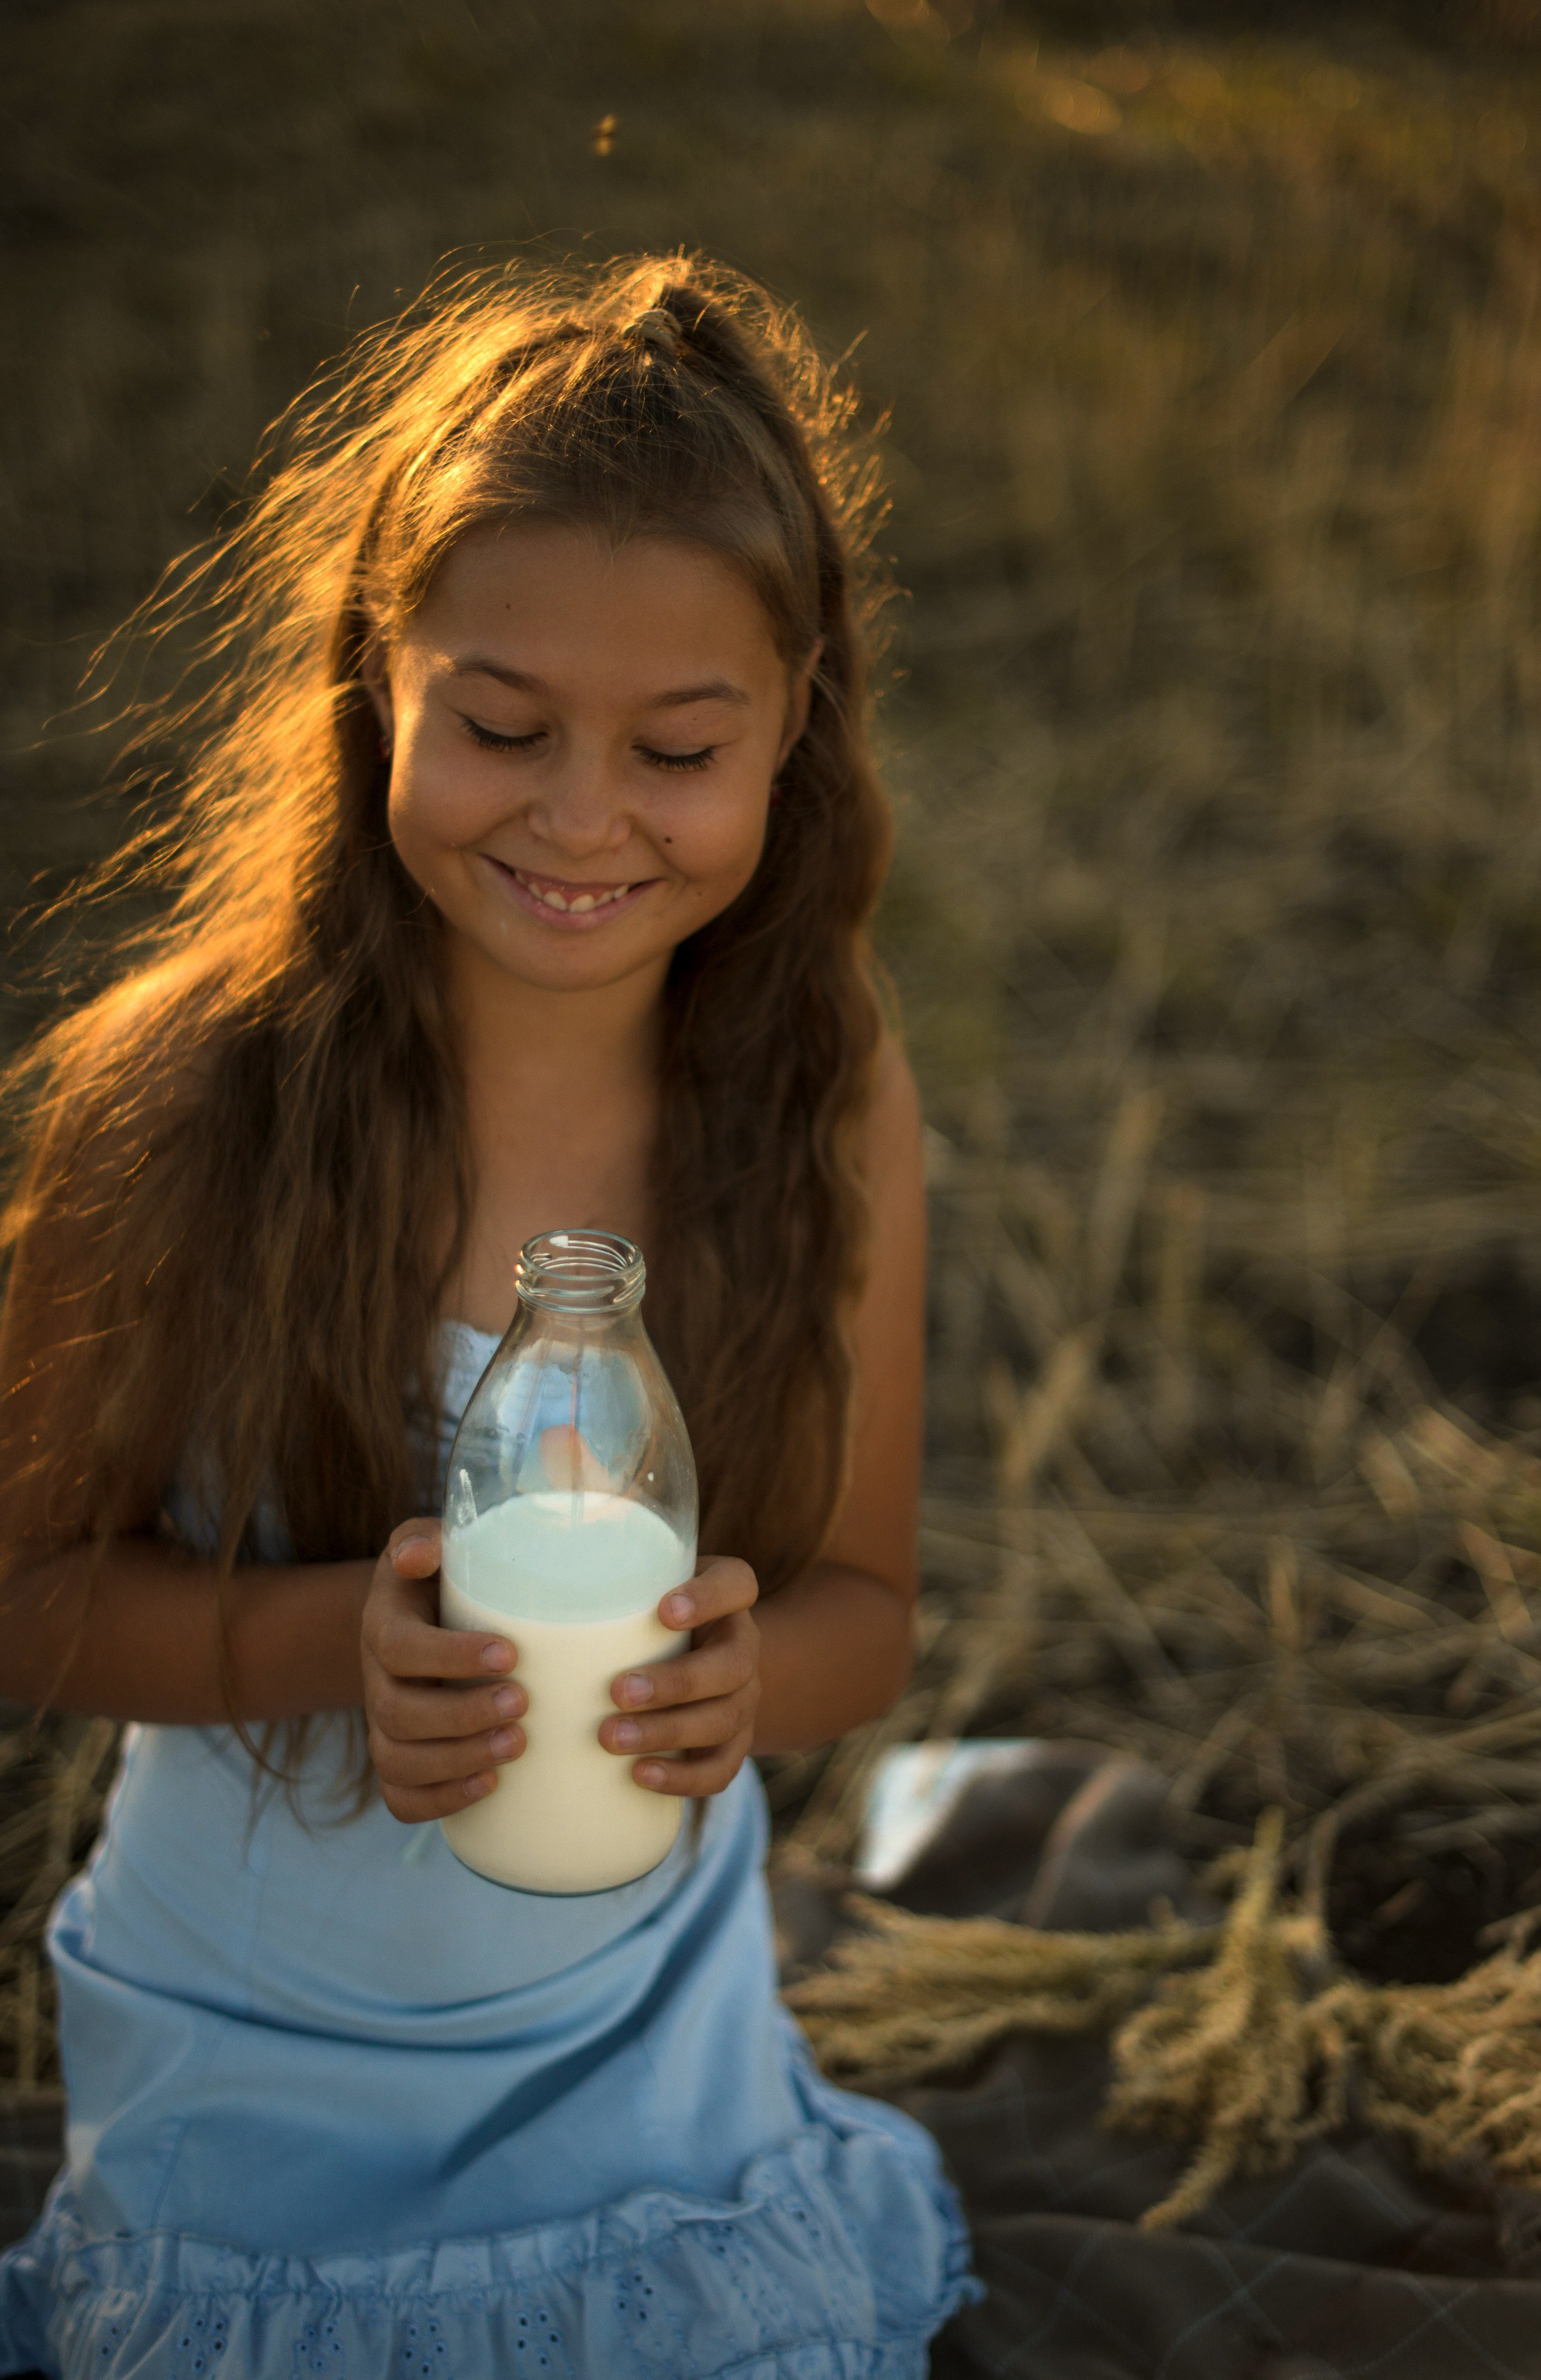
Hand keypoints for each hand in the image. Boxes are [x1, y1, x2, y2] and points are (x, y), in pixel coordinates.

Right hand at [360, 1519, 524, 1822]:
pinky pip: (400, 1796)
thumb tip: (422, 1553)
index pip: (398, 1646)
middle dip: (461, 1716)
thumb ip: (425, 1537)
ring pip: (397, 1760)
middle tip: (522, 1704)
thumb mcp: (428, 1544)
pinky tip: (489, 1787)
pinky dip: (439, 1801)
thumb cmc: (439, 1578)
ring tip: (516, 1746)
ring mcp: (383, 1726)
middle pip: (396, 1712)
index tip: (510, 1653)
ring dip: (457, 1760)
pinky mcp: (399, 1760)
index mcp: (383, 1625)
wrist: (420, 1621)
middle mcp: (375, 1680)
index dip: (449, 1656)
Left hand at [598, 1554, 759, 1798]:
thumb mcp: (641, 1589)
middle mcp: (743, 1646)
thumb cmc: (646, 1617)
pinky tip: (639, 1775)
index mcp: (727, 1599)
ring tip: (610, 1739)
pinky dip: (683, 1777)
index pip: (737, 1585)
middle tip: (617, 1691)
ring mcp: (744, 1700)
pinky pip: (721, 1768)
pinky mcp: (733, 1745)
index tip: (664, 1611)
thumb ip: (609, 1584)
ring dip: (667, 1732)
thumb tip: (527, 1587)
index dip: (708, 1598)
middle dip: (675, 1683)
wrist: (691, 1663)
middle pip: (732, 1665)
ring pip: (723, 1720)